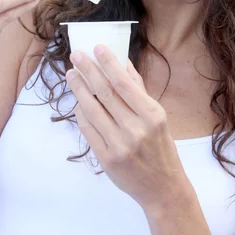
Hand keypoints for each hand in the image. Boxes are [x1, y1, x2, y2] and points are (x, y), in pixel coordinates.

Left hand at [65, 45, 193, 214]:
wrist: (163, 187)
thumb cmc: (161, 147)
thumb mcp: (157, 116)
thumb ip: (139, 90)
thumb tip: (122, 62)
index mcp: (152, 115)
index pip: (124, 83)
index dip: (109, 63)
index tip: (97, 47)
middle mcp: (136, 129)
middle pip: (105, 93)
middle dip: (88, 71)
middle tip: (76, 55)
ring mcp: (119, 145)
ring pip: (92, 110)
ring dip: (79, 89)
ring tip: (72, 74)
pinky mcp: (106, 159)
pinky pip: (88, 129)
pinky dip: (81, 113)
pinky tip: (78, 101)